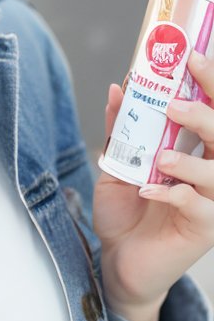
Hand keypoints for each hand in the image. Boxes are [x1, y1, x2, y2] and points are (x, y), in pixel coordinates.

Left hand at [95, 48, 213, 320]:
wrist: (118, 261)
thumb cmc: (125, 211)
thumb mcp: (116, 166)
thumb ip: (122, 129)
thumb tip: (120, 86)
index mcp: (197, 150)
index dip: (210, 84)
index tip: (193, 58)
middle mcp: (211, 171)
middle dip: (206, 115)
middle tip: (176, 106)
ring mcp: (212, 201)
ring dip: (190, 160)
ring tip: (162, 157)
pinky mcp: (203, 230)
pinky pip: (197, 207)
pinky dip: (172, 194)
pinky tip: (148, 189)